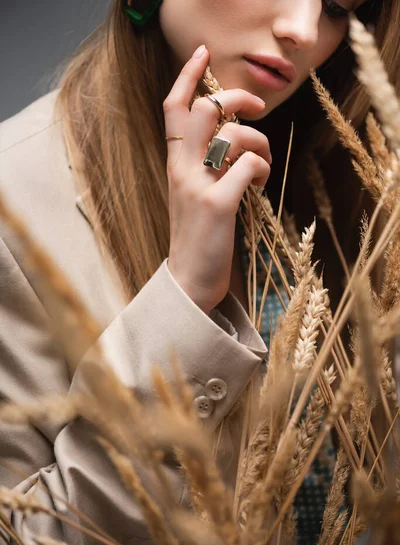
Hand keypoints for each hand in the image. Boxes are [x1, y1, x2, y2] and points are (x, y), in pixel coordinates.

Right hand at [164, 45, 271, 314]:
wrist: (189, 280)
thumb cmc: (197, 236)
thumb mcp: (193, 194)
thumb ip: (204, 165)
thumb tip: (234, 140)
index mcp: (175, 164)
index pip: (174, 109)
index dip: (188, 76)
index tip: (203, 52)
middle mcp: (182, 169)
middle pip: (208, 108)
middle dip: (238, 96)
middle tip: (258, 107)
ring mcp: (198, 185)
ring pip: (235, 135)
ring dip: (261, 143)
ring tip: (264, 166)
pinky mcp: (218, 204)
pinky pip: (249, 165)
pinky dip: (263, 169)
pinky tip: (261, 185)